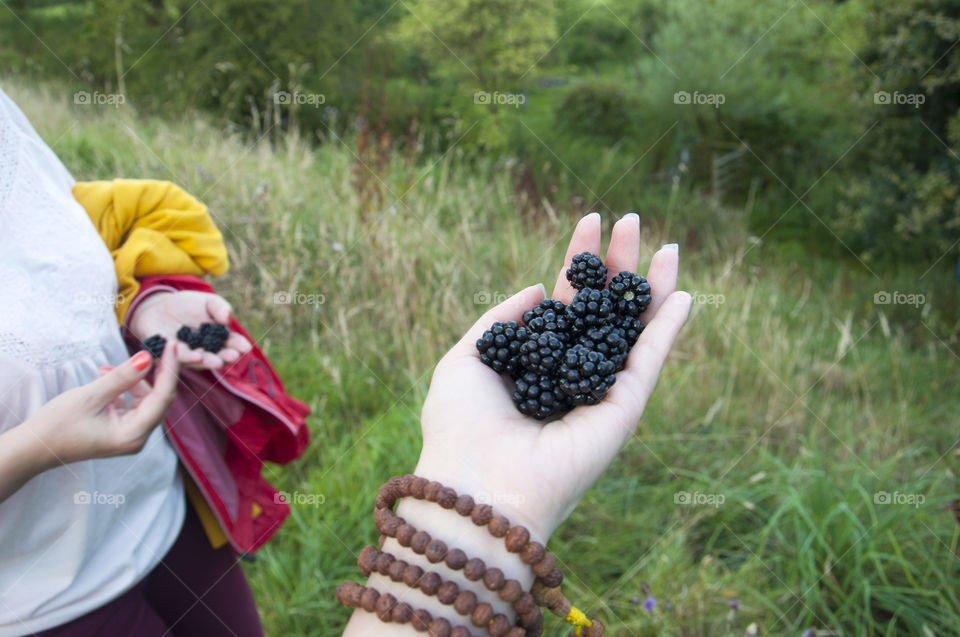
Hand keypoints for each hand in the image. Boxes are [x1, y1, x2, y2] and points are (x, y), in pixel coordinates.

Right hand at [29, 342, 180, 464]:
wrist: (32, 448)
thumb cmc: (57, 425)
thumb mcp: (91, 395)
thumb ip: (122, 377)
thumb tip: (147, 358)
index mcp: (133, 435)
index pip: (162, 397)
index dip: (169, 370)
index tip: (173, 346)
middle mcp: (136, 439)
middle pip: (158, 400)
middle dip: (156, 373)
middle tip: (156, 347)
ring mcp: (128, 436)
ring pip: (144, 401)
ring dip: (133, 381)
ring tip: (107, 369)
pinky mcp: (119, 431)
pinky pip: (131, 405)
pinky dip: (123, 390)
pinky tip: (105, 377)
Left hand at [128, 290, 251, 369]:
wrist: (158, 307)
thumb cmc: (187, 305)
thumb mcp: (207, 301)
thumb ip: (220, 307)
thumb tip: (228, 317)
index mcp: (219, 337)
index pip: (231, 343)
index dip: (239, 346)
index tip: (245, 347)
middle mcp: (206, 349)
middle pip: (218, 355)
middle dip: (226, 357)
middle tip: (233, 357)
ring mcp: (190, 354)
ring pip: (201, 360)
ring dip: (209, 361)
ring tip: (217, 362)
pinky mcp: (171, 355)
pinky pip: (180, 357)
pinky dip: (188, 358)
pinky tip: (197, 357)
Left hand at [417, 212, 691, 541]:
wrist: (479, 484)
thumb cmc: (460, 426)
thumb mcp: (466, 357)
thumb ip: (502, 320)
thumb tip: (537, 290)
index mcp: (535, 363)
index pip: (565, 302)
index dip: (578, 262)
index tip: (591, 219)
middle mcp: (571, 376)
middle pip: (605, 309)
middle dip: (619, 265)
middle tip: (633, 220)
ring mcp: (600, 393)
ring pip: (634, 331)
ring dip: (651, 288)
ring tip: (665, 244)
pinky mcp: (622, 412)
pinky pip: (649, 363)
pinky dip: (667, 330)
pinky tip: (680, 294)